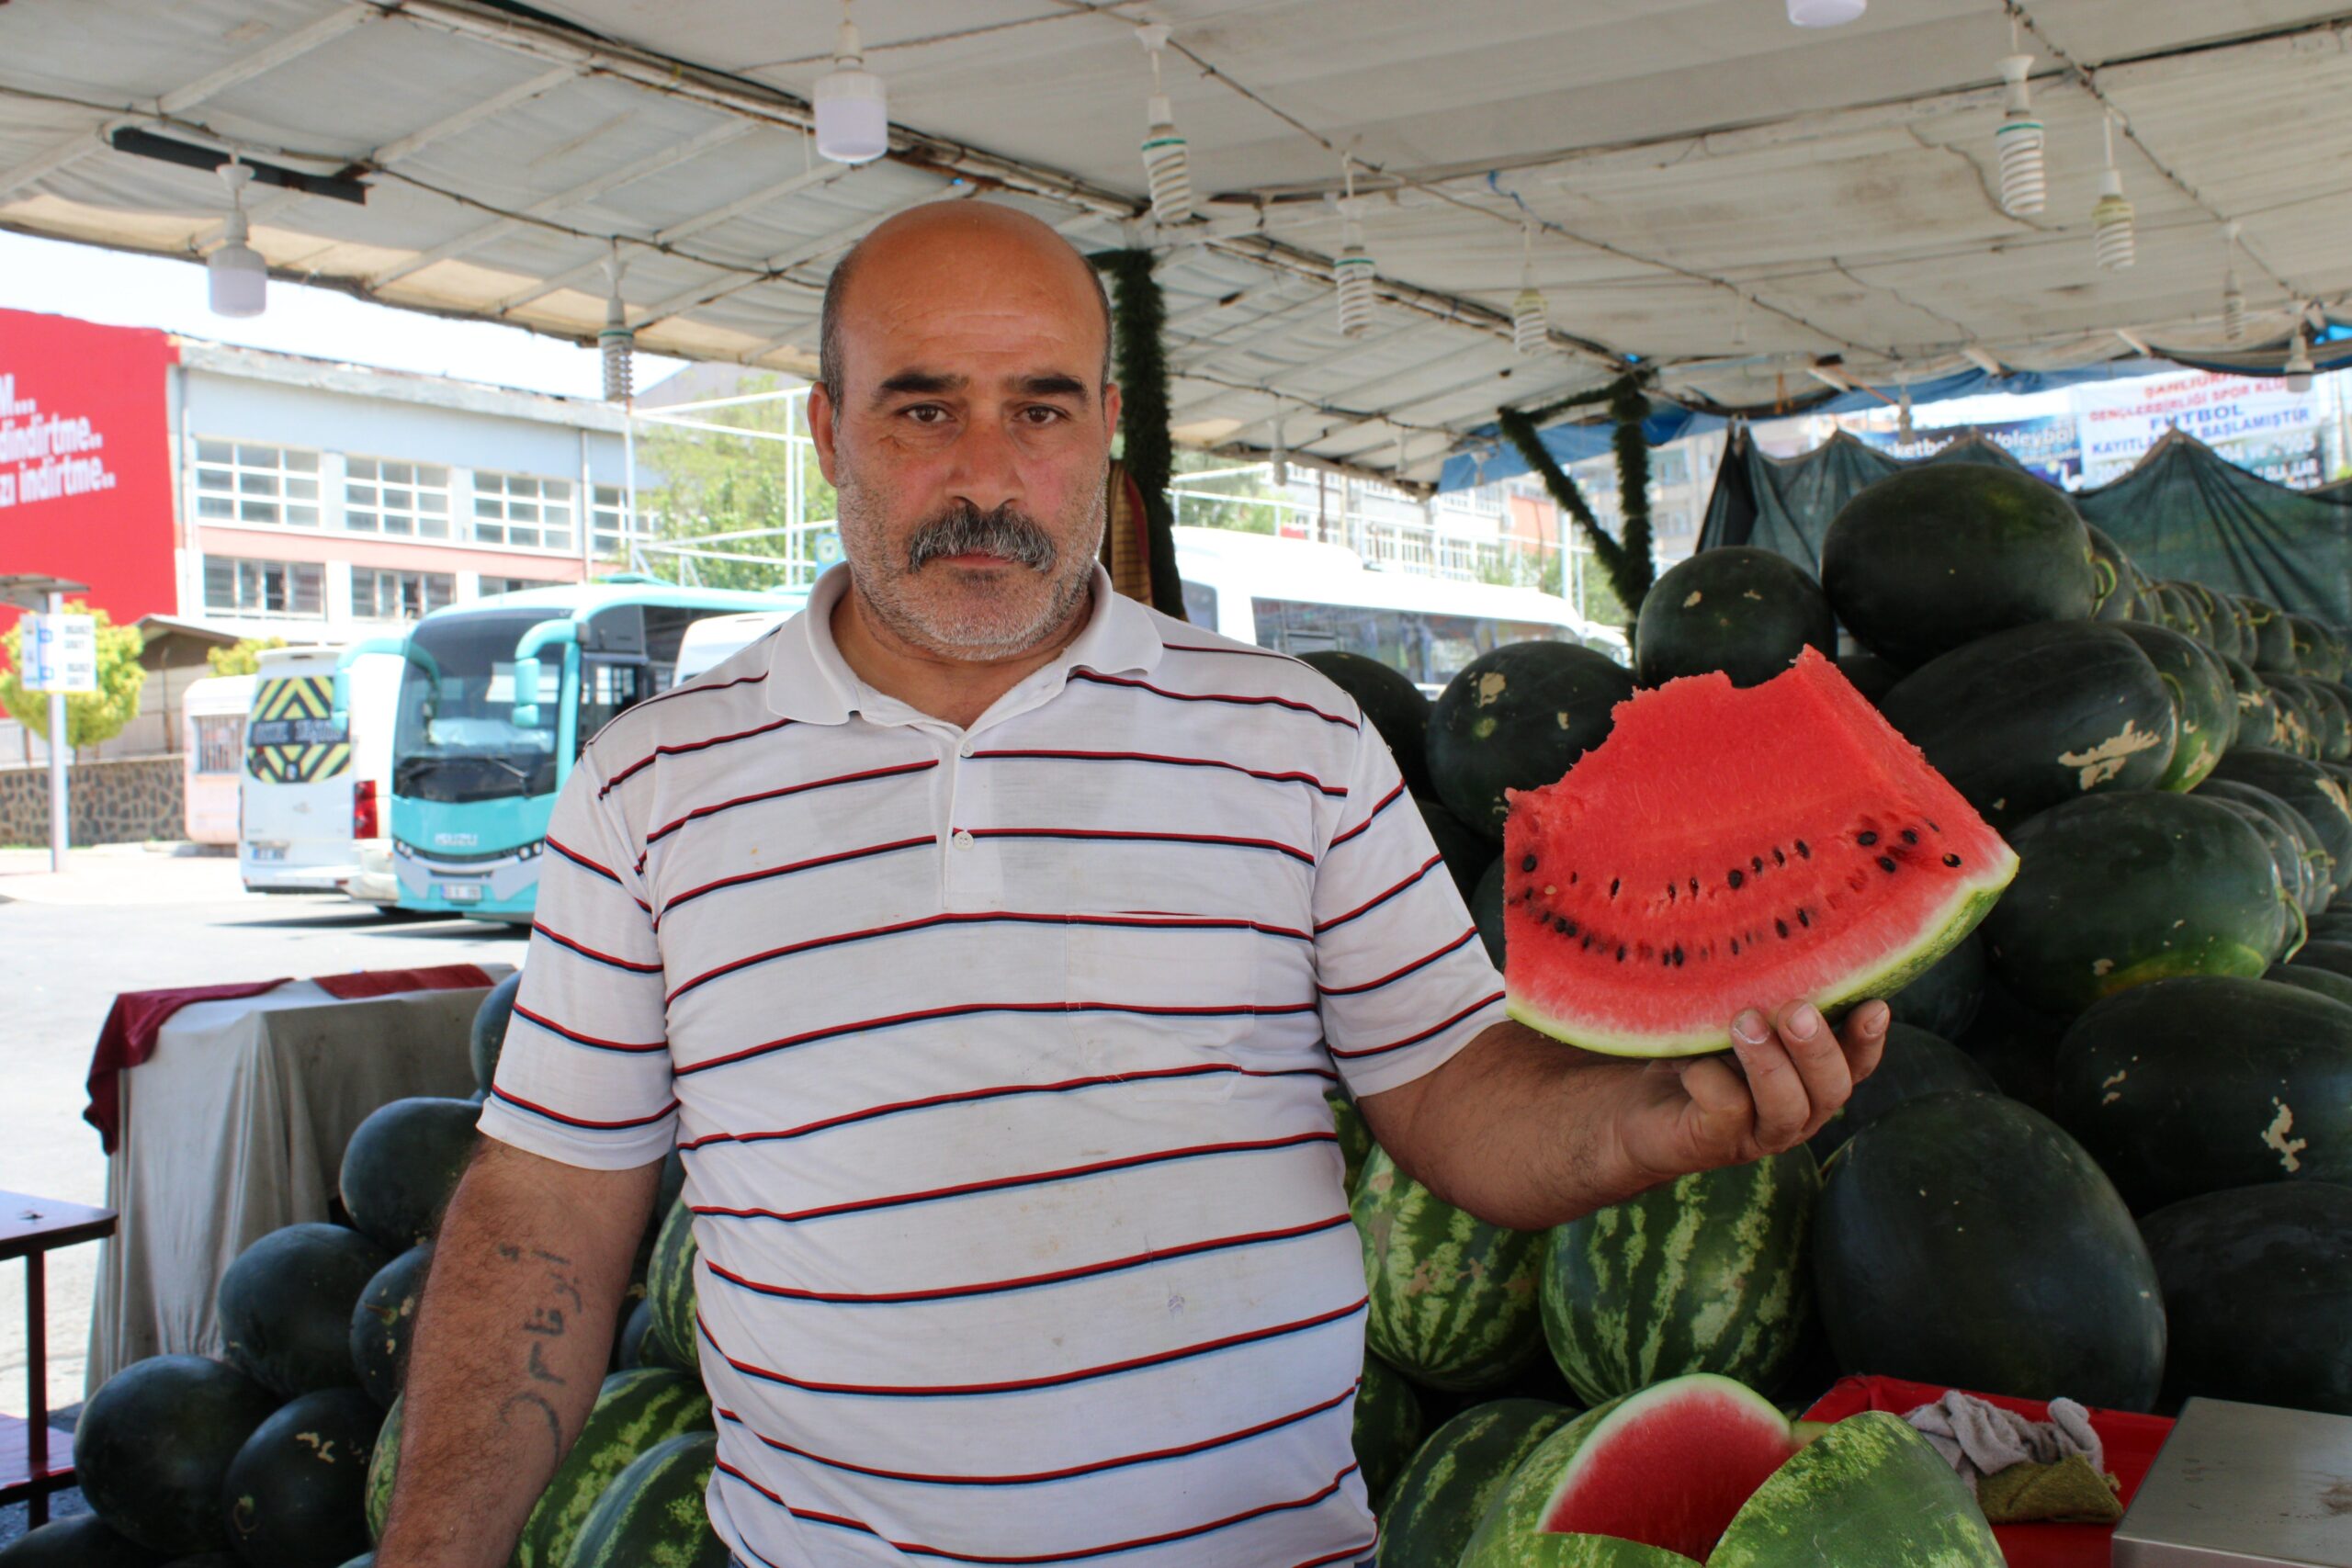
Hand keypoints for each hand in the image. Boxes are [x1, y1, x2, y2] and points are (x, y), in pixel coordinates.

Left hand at [1614, 999, 1889, 1181]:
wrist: (1634, 1108)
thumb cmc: (1696, 1051)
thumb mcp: (1733, 1019)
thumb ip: (1763, 999)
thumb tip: (1776, 944)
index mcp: (1811, 1080)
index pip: (1857, 1064)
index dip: (1869, 1040)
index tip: (1875, 1007)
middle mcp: (1798, 1112)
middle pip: (1833, 1089)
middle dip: (1818, 1048)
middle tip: (1797, 1011)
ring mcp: (1759, 1134)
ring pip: (1787, 1107)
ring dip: (1769, 1062)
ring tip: (1744, 1022)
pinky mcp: (1716, 1143)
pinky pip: (1728, 1109)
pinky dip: (1710, 1077)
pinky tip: (1687, 1061)